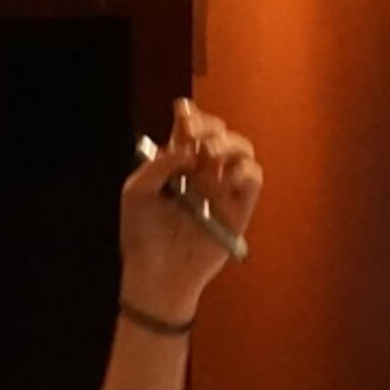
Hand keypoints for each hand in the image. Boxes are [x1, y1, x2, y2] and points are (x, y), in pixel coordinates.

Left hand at [119, 98, 263, 318]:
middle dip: (209, 127)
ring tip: (211, 154)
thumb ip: (158, 165)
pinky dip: (245, 170)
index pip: (189, 129)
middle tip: (195, 135)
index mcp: (177, 164)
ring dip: (229, 144)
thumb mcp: (136, 194)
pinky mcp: (239, 209)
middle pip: (218, 134)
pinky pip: (253, 179)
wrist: (157, 276)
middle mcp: (203, 172)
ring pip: (241, 151)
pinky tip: (226, 178)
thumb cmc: (142, 235)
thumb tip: (189, 150)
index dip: (190, 116)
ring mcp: (223, 190)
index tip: (183, 113)